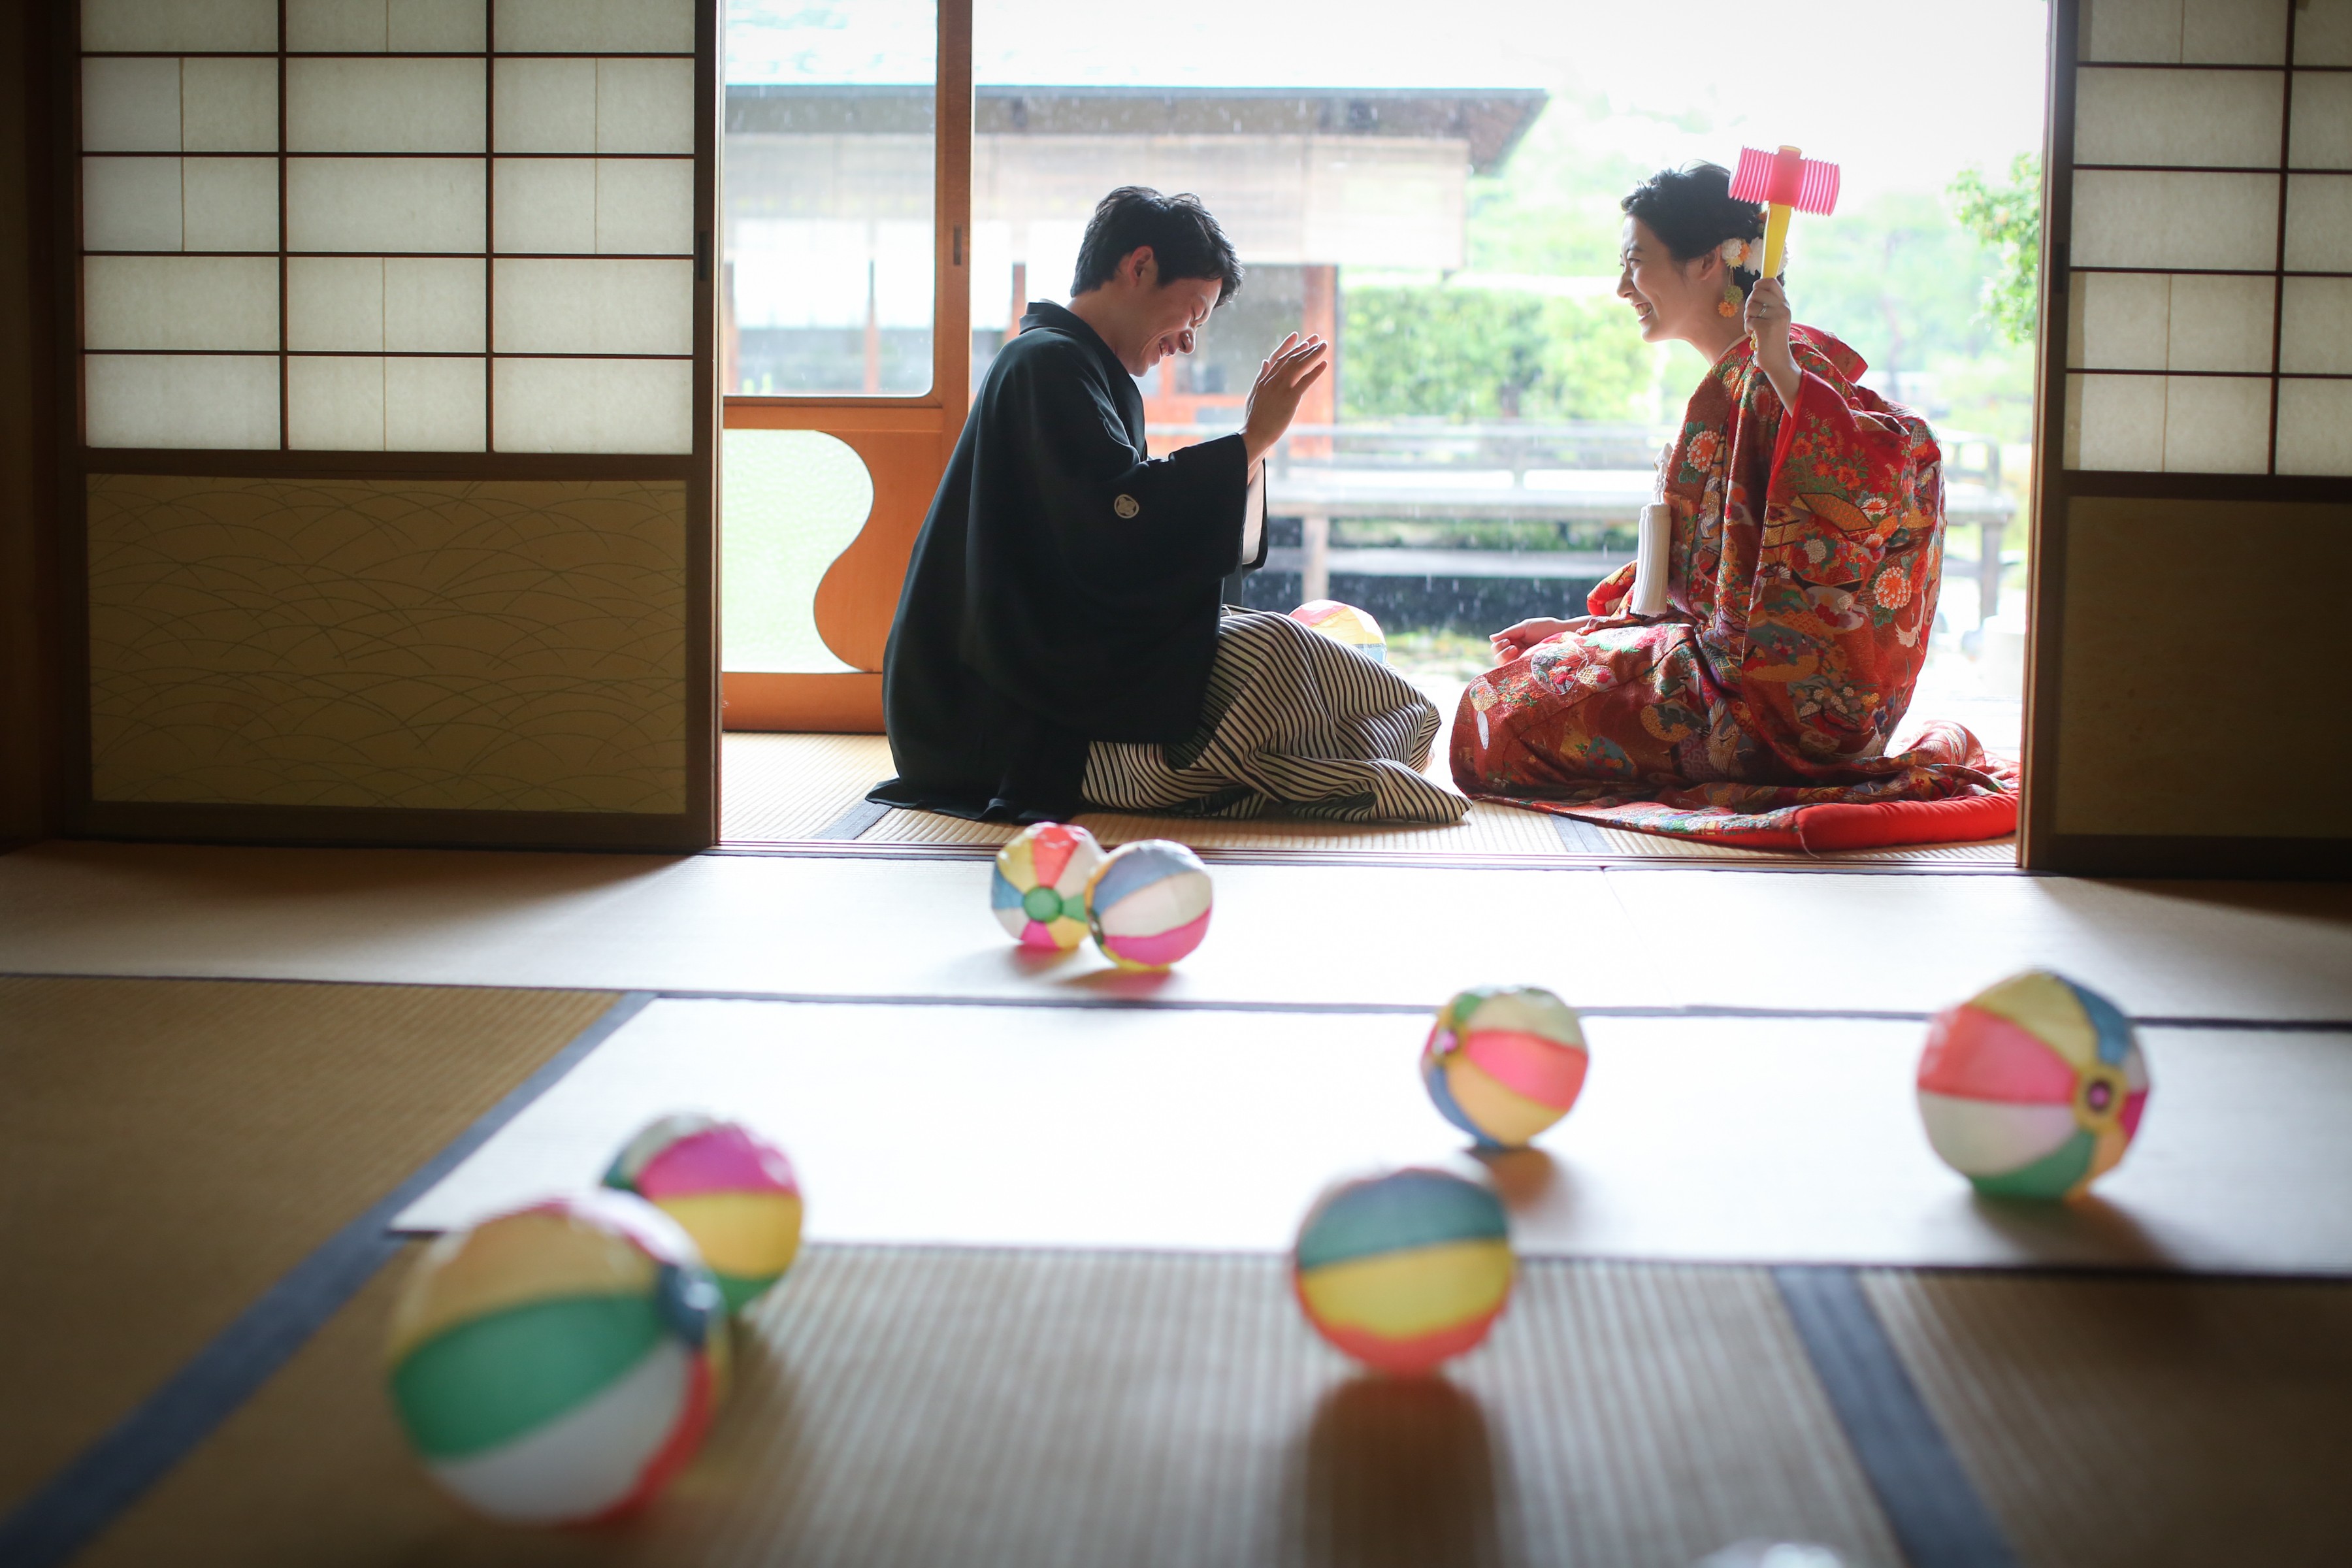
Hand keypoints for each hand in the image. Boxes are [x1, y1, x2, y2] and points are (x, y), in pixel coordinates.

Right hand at [1241, 333, 1329, 467]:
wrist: (1255, 434)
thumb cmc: (1254, 418)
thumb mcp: (1254, 394)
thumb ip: (1261, 377)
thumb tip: (1265, 361)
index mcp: (1265, 379)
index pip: (1279, 357)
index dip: (1289, 346)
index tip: (1299, 337)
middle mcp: (1273, 380)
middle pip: (1292, 359)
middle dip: (1306, 347)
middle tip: (1317, 338)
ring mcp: (1281, 388)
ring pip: (1299, 366)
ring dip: (1313, 354)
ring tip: (1324, 346)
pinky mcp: (1290, 398)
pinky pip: (1305, 382)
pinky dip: (1315, 371)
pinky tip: (1324, 364)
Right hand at [1488, 615, 1589, 664]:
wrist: (1564, 634)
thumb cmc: (1546, 629)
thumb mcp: (1526, 627)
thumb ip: (1509, 633)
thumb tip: (1491, 637)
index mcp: (1514, 641)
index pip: (1497, 647)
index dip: (1499, 645)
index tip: (1508, 641)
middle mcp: (1516, 653)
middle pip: (1497, 657)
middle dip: (1501, 652)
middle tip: (1513, 646)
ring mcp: (1522, 661)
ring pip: (1503, 665)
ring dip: (1505, 657)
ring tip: (1517, 650)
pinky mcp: (1529, 669)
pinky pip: (1515, 672)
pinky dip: (1512, 667)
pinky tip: (1520, 660)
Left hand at [1744, 277, 1801, 412]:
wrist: (1778, 360)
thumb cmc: (1772, 338)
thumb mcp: (1775, 317)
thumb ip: (1769, 303)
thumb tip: (1757, 287)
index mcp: (1785, 304)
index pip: (1771, 281)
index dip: (1759, 284)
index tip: (1755, 293)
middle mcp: (1783, 308)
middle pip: (1756, 292)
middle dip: (1749, 304)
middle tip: (1753, 316)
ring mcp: (1776, 317)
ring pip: (1750, 306)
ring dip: (1748, 318)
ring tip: (1755, 327)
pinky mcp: (1766, 327)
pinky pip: (1748, 321)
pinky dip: (1748, 329)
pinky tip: (1755, 336)